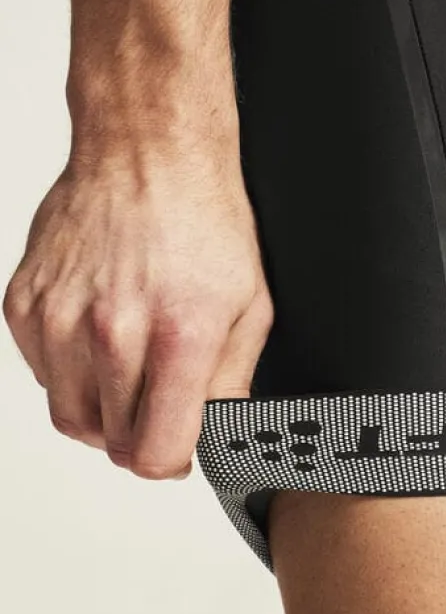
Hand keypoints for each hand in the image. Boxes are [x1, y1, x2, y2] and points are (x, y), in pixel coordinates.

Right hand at [2, 139, 273, 479]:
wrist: (148, 151)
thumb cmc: (203, 217)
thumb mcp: (251, 301)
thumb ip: (233, 382)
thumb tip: (220, 437)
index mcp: (178, 334)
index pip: (153, 454)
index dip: (171, 462)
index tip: (179, 449)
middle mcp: (112, 331)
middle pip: (111, 443)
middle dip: (141, 433)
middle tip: (162, 400)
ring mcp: (60, 319)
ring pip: (71, 418)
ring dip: (103, 408)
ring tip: (133, 362)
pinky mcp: (25, 306)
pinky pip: (43, 375)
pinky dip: (71, 370)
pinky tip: (102, 332)